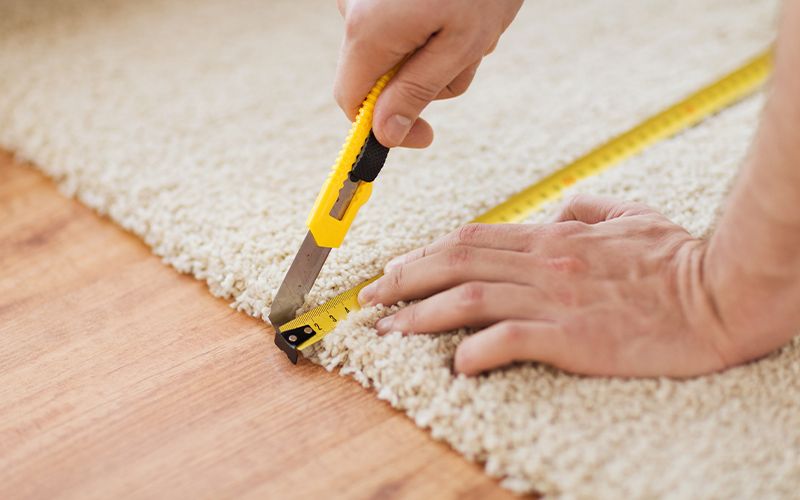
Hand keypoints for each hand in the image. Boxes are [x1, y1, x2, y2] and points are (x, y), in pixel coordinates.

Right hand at [334, 0, 522, 147]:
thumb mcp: (459, 45)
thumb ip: (416, 92)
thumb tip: (385, 134)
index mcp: (368, 32)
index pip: (352, 102)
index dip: (383, 127)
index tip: (423, 135)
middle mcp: (355, 12)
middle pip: (380, 77)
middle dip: (427, 79)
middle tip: (470, 53)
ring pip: (397, 52)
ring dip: (438, 52)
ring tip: (472, 24)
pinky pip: (401, 26)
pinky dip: (434, 27)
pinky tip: (458, 9)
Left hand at [358, 195, 750, 376]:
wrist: (720, 295)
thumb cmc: (678, 258)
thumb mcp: (631, 215)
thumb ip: (589, 206)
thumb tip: (560, 208)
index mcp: (553, 237)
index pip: (471, 240)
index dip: (423, 255)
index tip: (394, 271)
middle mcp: (544, 263)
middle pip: (454, 264)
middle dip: (402, 281)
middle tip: (369, 300)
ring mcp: (555, 299)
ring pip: (467, 300)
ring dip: (419, 316)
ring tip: (388, 331)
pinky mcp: (573, 337)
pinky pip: (508, 340)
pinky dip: (475, 352)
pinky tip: (456, 366)